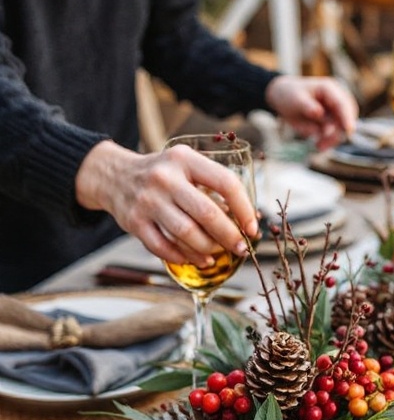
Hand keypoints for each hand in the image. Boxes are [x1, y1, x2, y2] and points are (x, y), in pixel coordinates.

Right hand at [75, 140, 259, 266]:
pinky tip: (194, 259)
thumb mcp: (185, 167)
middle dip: (229, 236)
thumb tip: (245, 220)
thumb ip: (210, 187)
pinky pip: (163, 247)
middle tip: (241, 249)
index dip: (244, 208)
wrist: (114, 176)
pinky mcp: (134, 222)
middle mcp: (165, 178)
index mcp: (185, 160)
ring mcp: (148, 201)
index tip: (253, 227)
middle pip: (207, 213)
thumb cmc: (161, 175)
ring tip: (216, 255)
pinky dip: (182, 257)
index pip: (225, 183)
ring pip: (186, 234)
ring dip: (207, 249)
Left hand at [264, 75, 357, 150]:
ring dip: (332, 140)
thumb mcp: (296, 99)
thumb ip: (307, 106)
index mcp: (329, 89)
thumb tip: (319, 113)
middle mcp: (336, 99)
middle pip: (346, 118)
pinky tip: (318, 144)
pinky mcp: (331, 122)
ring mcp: (335, 112)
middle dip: (337, 133)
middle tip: (321, 144)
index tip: (348, 130)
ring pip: (341, 129)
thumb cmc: (290, 95)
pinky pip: (334, 135)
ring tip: (318, 146)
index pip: (342, 103)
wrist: (284, 100)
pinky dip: (328, 142)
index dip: (347, 117)